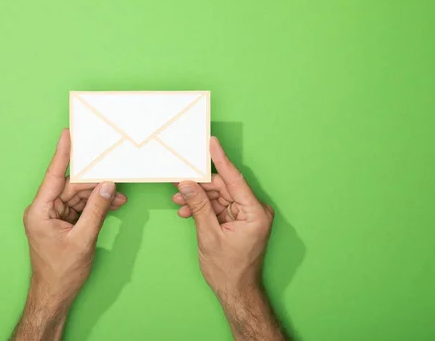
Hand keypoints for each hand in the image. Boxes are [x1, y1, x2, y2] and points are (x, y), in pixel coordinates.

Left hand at [12, 129, 126, 340]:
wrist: (55, 295)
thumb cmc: (61, 272)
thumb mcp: (83, 239)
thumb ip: (96, 210)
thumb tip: (107, 186)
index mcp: (40, 211)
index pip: (54, 175)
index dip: (62, 154)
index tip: (68, 134)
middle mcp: (44, 210)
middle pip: (71, 186)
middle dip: (93, 181)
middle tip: (113, 172)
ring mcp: (53, 216)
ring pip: (78, 196)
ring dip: (97, 196)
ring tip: (118, 195)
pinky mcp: (62, 223)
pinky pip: (80, 207)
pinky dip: (95, 206)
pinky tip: (112, 204)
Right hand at [172, 137, 283, 339]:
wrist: (235, 292)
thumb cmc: (228, 270)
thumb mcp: (209, 235)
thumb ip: (199, 206)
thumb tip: (187, 184)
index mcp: (255, 213)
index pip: (235, 179)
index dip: (221, 160)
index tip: (212, 143)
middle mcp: (255, 211)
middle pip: (225, 187)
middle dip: (201, 185)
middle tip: (181, 180)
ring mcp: (247, 216)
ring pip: (220, 196)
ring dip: (199, 198)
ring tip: (180, 200)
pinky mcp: (239, 220)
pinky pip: (220, 206)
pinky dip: (204, 208)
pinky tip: (188, 210)